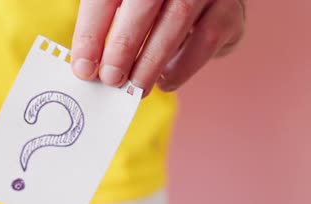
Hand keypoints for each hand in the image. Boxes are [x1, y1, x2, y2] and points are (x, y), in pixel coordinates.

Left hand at [71, 0, 245, 95]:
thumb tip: (86, 67)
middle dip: (123, 45)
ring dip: (151, 60)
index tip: (83, 68)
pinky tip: (163, 81)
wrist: (204, 4)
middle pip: (143, 2)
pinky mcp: (228, 10)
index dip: (92, 32)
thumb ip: (105, 32)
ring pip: (177, 18)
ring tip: (134, 87)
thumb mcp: (124, 11)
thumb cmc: (153, 11)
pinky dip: (182, 66)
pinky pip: (206, 39)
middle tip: (110, 79)